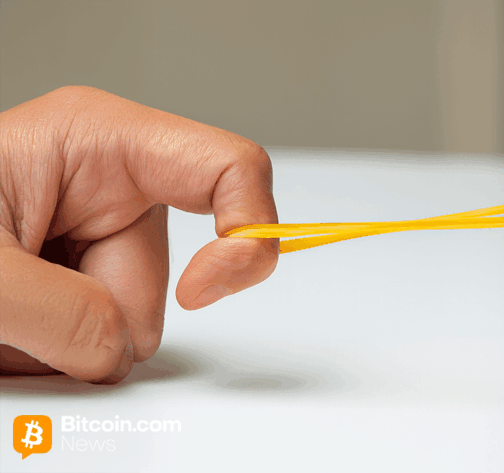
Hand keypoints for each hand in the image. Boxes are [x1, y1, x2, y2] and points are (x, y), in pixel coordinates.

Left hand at [0, 86, 278, 382]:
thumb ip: (57, 311)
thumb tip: (115, 349)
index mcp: (100, 140)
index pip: (232, 169)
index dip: (244, 234)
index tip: (206, 289)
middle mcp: (110, 185)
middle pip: (165, 281)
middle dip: (96, 320)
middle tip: (16, 316)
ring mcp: (95, 236)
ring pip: (130, 326)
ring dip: (65, 346)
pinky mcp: (80, 280)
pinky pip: (101, 343)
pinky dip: (54, 356)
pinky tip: (9, 333)